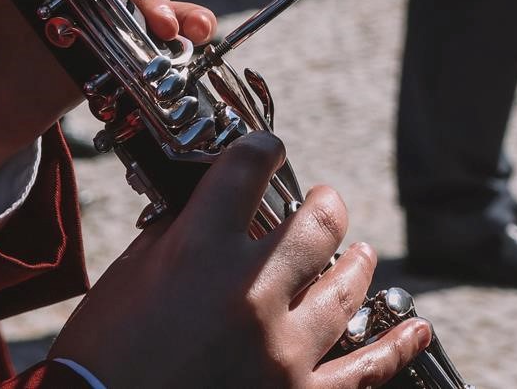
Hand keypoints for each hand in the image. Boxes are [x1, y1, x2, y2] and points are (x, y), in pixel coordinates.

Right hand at [54, 134, 432, 386]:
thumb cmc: (101, 360)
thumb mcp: (126, 280)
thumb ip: (176, 235)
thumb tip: (209, 206)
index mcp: (199, 251)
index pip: (248, 168)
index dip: (261, 150)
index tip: (267, 152)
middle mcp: (250, 292)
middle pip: (319, 222)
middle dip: (325, 205)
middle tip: (324, 205)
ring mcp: (280, 349)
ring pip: (346, 288)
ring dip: (356, 265)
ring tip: (358, 256)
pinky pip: (366, 369)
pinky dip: (397, 346)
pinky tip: (415, 328)